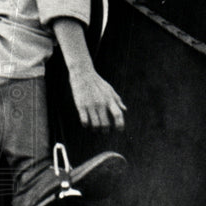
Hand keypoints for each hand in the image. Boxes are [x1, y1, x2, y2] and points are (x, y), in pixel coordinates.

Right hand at [52, 16, 125, 130]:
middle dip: (106, 131)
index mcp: (109, 100)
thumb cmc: (97, 82)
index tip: (119, 130)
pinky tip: (86, 123)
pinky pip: (84, 121)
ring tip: (94, 129)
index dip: (120, 124)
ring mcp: (91, 105)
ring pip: (95, 125)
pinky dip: (86, 125)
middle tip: (104, 131)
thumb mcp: (110, 90)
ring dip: (95, 129)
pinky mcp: (81, 106)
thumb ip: (117, 100)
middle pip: (106, 124)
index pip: (118, 114)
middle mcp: (101, 103)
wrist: (83, 73)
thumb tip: (124, 110)